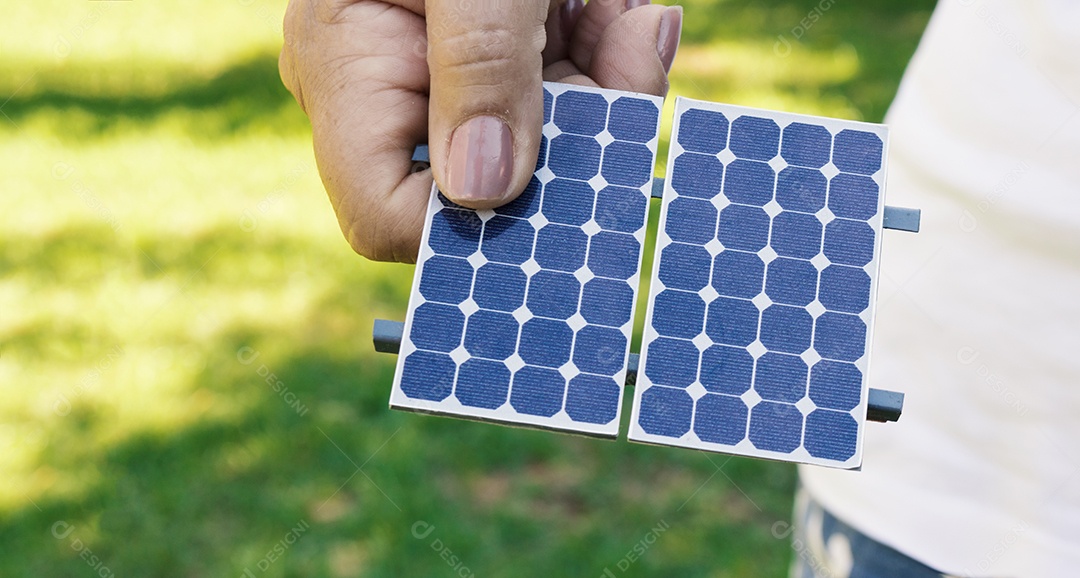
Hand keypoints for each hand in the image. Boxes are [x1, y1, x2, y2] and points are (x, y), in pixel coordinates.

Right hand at [280, 0, 681, 261]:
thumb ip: (480, 68)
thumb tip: (484, 194)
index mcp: (344, 66)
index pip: (386, 212)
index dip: (470, 223)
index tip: (560, 174)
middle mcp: (387, 87)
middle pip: (484, 187)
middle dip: (572, 138)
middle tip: (628, 56)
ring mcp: (447, 74)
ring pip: (542, 147)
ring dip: (606, 87)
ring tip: (624, 14)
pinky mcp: (500, 57)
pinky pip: (562, 97)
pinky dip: (608, 56)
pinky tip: (622, 11)